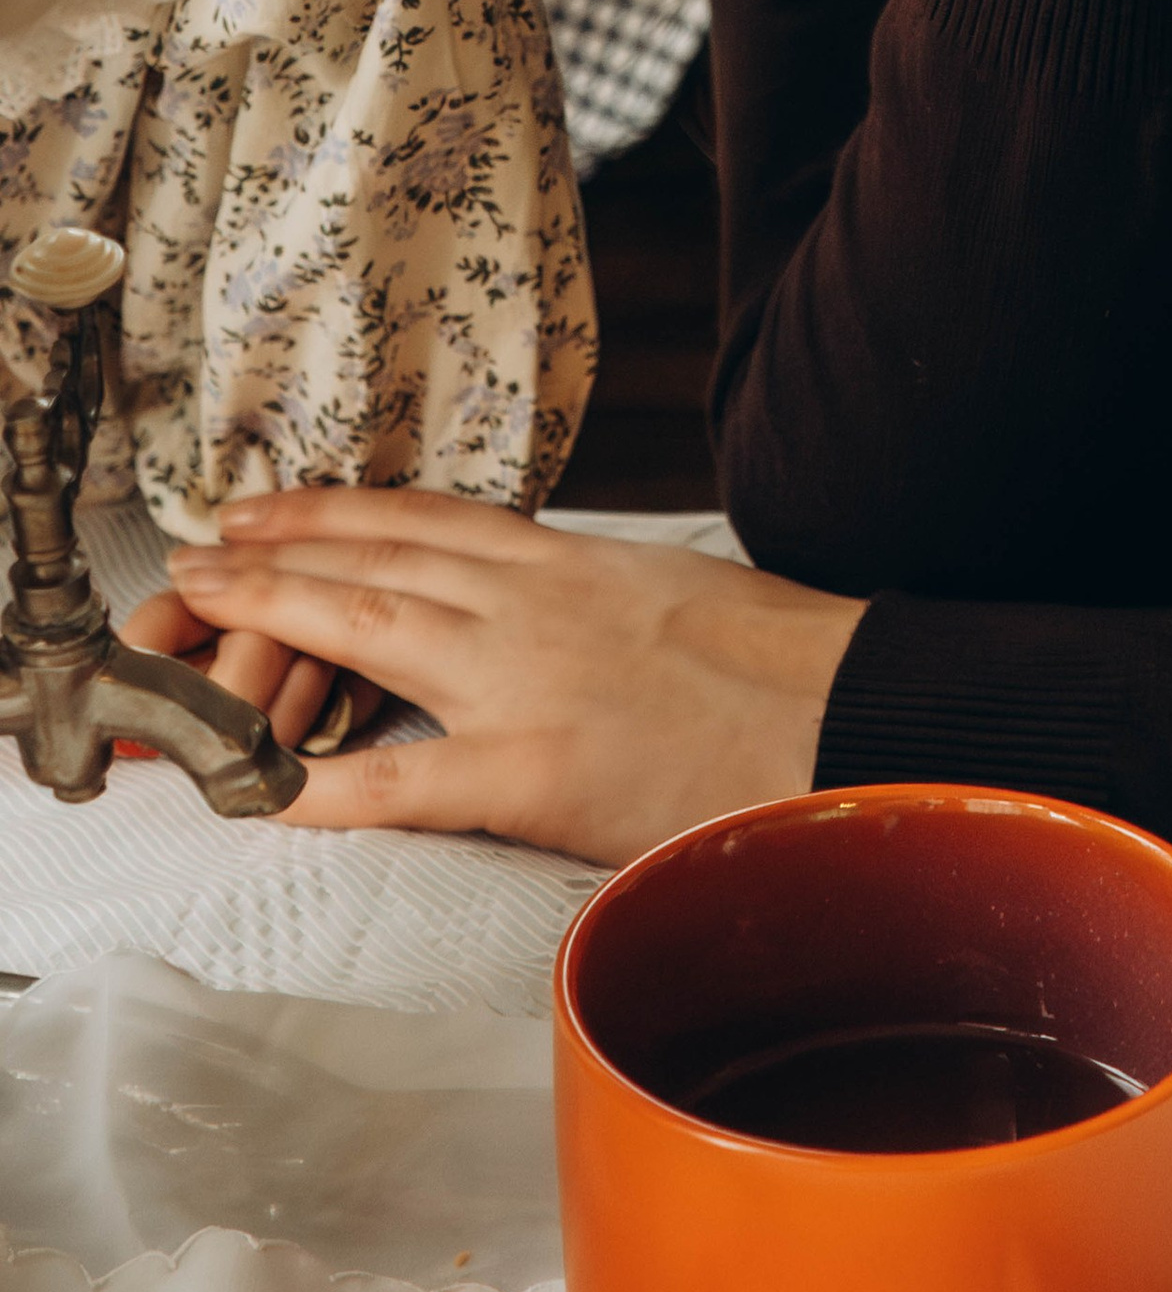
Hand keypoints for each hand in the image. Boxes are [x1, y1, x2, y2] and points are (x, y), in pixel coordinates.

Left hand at [150, 489, 864, 867]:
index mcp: (578, 566)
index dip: (347, 512)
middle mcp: (537, 604)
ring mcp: (529, 681)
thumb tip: (587, 616)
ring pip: (368, 625)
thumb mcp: (689, 597)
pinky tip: (248, 786)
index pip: (438, 522)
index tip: (282, 505)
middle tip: (200, 545)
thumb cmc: (791, 666)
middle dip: (280, 548)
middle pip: (381, 558)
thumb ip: (616, 602)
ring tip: (198, 601)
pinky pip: (400, 781)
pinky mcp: (536, 770)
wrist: (852, 710)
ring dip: (271, 608)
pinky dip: (314, 784)